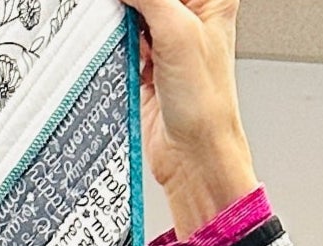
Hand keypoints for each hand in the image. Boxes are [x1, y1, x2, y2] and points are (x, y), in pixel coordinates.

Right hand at [118, 0, 256, 237]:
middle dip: (134, 6)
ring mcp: (168, 41)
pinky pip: (123, 41)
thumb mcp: (176, 31)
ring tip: (133, 44)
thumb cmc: (205, 102)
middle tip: (127, 16)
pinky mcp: (148, 64)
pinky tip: (123, 54)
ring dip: (123, 24)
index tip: (131, 4)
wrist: (191, 153)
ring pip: (134, 14)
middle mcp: (191, 16)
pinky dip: (117, 45)